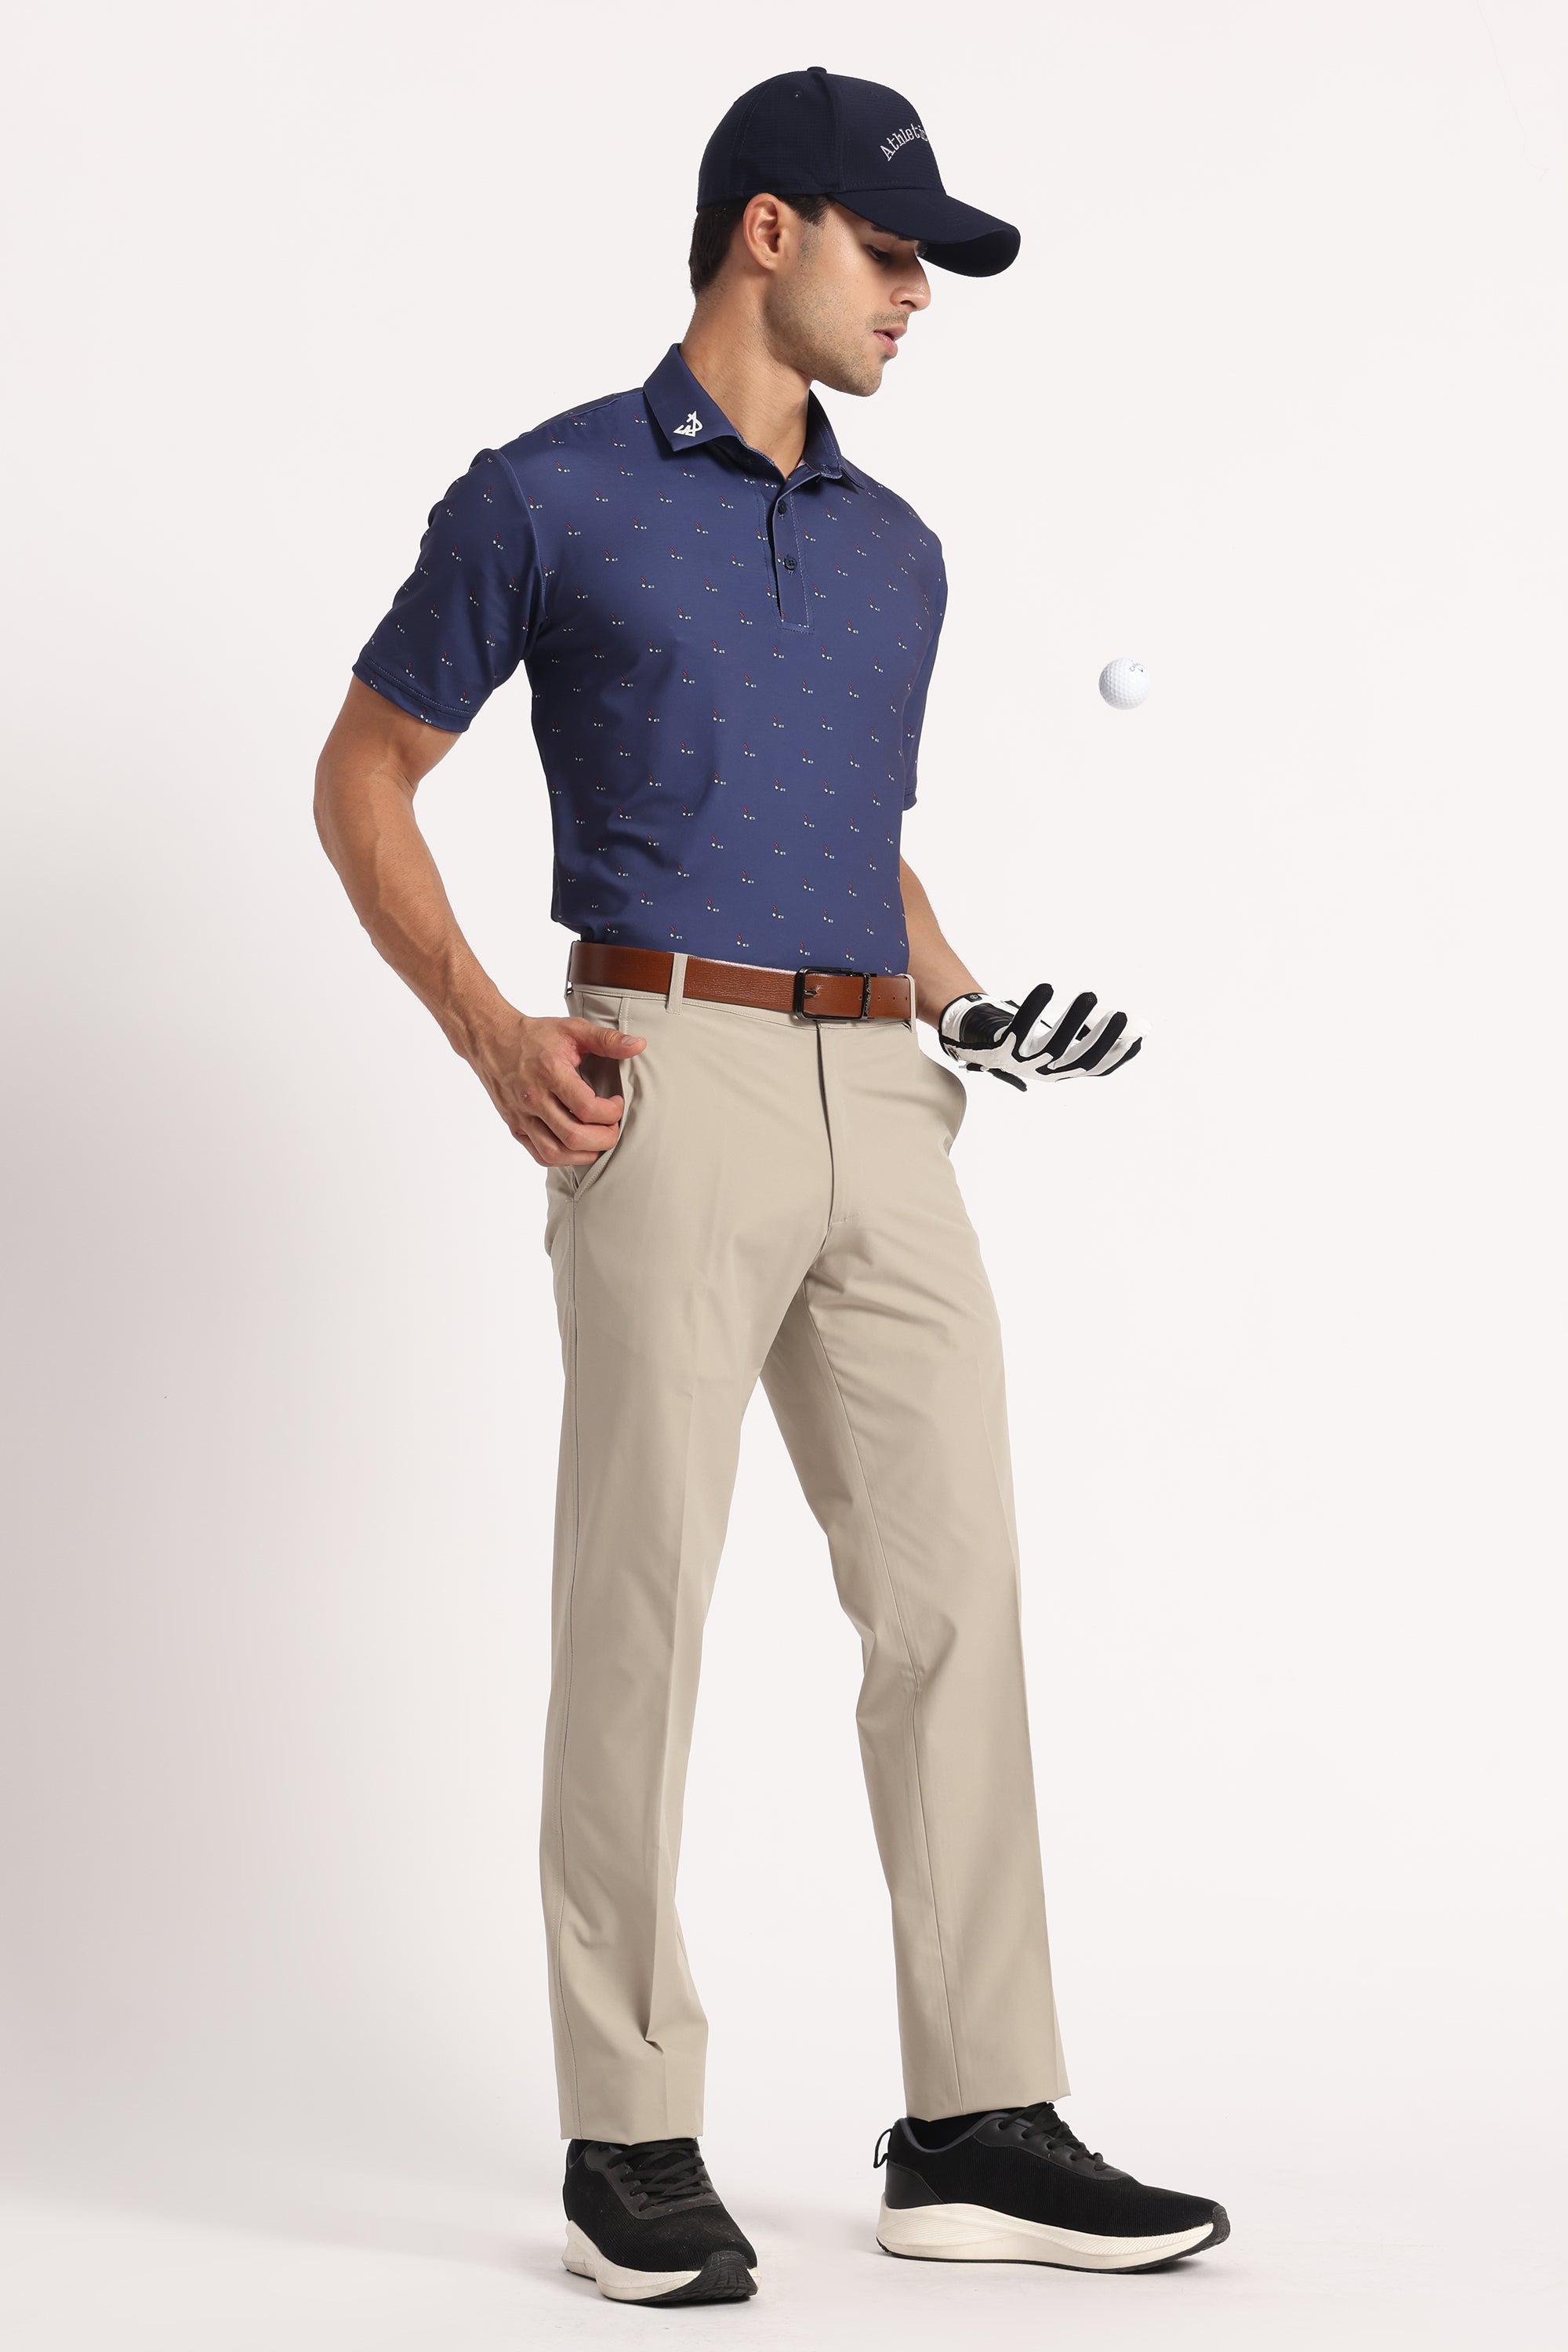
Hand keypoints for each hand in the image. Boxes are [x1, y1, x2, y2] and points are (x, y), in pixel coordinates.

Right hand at [472, 1012, 645, 1164]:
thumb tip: (638, 1044)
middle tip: (613, 1126)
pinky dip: (563, 1158)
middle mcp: (533, 1098)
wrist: (492, 1040)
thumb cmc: (535, 1035)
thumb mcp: (573, 1029)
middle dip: (604, 1138)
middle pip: (574, 1137)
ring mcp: (522, 1116)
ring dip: (585, 1153)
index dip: (610, 1112)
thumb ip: (607, 1039)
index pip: (586, 1108)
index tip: (616, 1103)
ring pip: (556, 1153)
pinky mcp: (515, 1126)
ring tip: (598, 1139)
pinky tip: (577, 1146)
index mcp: (550, 1073)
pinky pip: (540, 1155)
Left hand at [938, 984, 1140, 1089]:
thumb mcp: (1061, 1039)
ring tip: (1089, 996)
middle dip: (1101, 1038)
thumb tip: (1137, 1026)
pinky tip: (1047, 988)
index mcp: (1062, 1072)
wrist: (977, 1040)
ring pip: (1052, 1046)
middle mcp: (1044, 1072)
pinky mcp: (1002, 1047)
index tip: (1139, 1035)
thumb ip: (1092, 1033)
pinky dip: (1033, 1008)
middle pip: (1078, 1060)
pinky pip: (1020, 1027)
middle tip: (1119, 1014)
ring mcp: (1022, 1062)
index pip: (1097, 1069)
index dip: (1118, 1055)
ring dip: (1073, 1021)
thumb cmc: (1026, 1039)